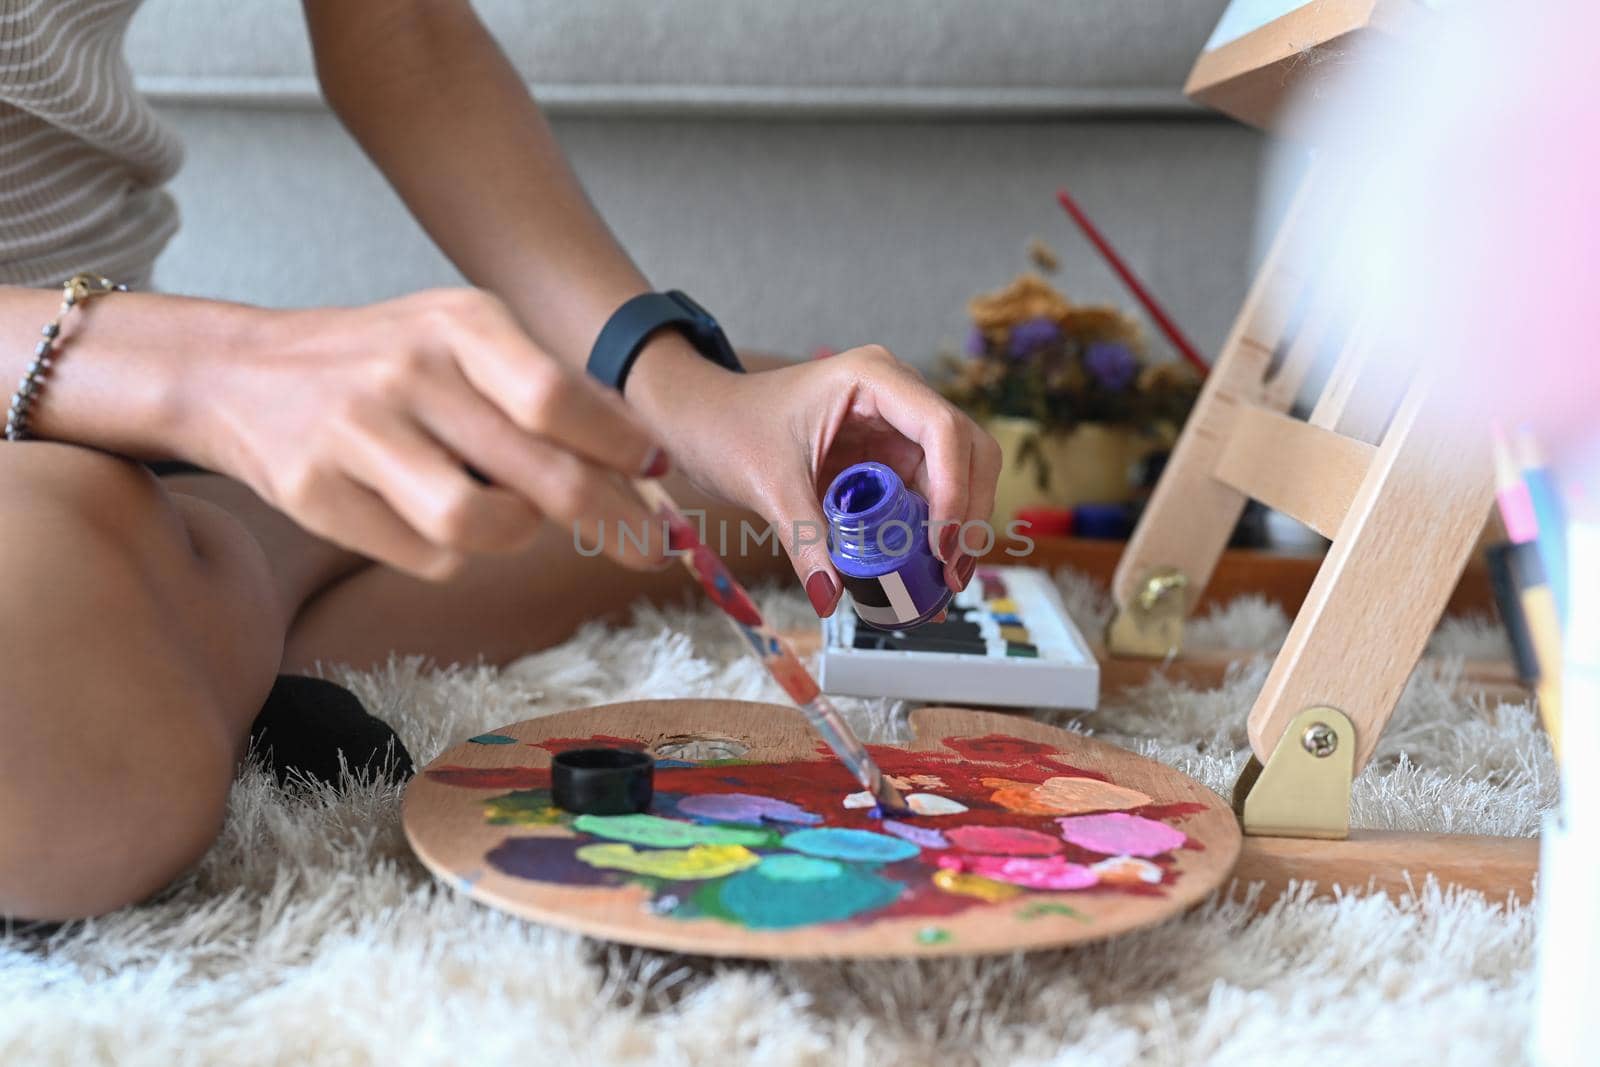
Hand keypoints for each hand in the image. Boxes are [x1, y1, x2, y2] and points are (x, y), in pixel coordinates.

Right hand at [190, 289, 669, 578]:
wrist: (240, 371)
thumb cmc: (382, 362)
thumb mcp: (463, 341)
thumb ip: (550, 390)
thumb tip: (649, 459)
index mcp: (458, 323)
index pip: (558, 395)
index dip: (619, 446)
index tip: (659, 474)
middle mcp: (407, 370)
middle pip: (536, 473)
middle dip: (609, 521)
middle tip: (646, 550)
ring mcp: (355, 433)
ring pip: (479, 526)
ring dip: (516, 535)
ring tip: (512, 518)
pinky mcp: (314, 493)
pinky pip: (426, 556)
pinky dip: (453, 554)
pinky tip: (436, 521)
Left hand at [631, 343, 1001, 616]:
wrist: (700, 420)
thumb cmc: (727, 427)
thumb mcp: (766, 484)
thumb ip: (804, 540)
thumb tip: (830, 598)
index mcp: (873, 378)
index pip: (941, 428)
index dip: (954, 490)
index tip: (940, 547)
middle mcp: (897, 395)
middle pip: (967, 450)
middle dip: (968, 513)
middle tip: (950, 575)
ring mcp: (897, 426)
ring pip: (958, 474)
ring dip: (958, 527)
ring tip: (941, 585)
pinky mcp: (889, 456)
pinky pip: (928, 494)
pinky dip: (933, 532)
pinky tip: (924, 573)